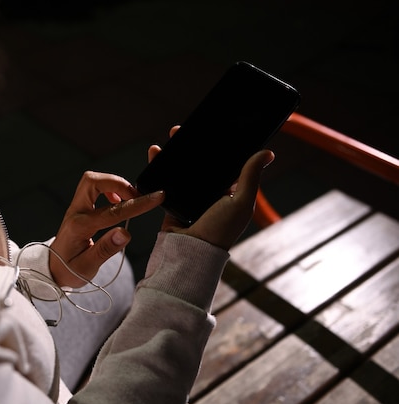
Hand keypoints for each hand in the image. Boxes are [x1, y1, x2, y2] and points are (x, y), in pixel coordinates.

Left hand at [50, 171, 164, 286]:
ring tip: (129, 198)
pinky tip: (117, 201)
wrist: (52, 269)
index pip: (112, 211)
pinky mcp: (79, 208)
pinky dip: (109, 189)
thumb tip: (125, 233)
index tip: (156, 198)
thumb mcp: (88, 266)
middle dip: (118, 183)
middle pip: (93, 181)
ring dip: (114, 184)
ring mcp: (76, 208)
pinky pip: (93, 188)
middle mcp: (75, 212)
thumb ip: (106, 249)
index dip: (137, 204)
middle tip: (136, 196)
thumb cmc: (69, 270)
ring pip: (93, 181)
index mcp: (79, 227)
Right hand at [148, 126, 274, 249]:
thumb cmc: (219, 231)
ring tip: (168, 140)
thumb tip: (267, 153)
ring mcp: (190, 199)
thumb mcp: (240, 201)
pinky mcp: (173, 203)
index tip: (209, 130)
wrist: (189, 252)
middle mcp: (210, 195)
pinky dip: (160, 168)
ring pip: (182, 170)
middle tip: (182, 131)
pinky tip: (156, 155)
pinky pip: (166, 181)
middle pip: (200, 164)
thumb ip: (250, 176)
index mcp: (229, 193)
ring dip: (174, 154)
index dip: (217, 147)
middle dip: (192, 146)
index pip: (224, 164)